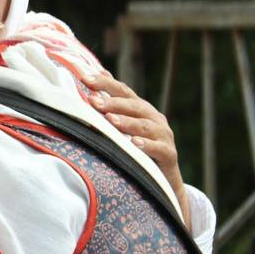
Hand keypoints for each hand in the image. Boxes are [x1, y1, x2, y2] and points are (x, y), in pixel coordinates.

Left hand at [84, 72, 191, 229]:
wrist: (164, 179)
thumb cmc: (138, 149)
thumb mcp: (124, 127)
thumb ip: (112, 104)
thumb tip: (98, 74)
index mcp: (141, 109)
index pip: (123, 91)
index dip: (105, 83)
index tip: (85, 78)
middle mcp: (154, 118)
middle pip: (134, 105)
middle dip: (113, 103)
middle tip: (94, 102)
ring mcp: (164, 136)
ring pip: (146, 126)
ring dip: (127, 122)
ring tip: (110, 120)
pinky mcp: (169, 154)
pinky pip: (159, 149)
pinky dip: (147, 145)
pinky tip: (135, 144)